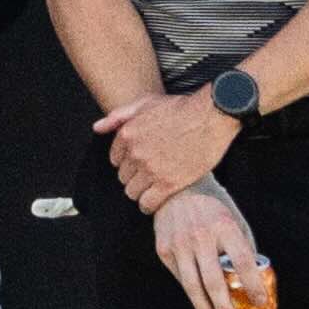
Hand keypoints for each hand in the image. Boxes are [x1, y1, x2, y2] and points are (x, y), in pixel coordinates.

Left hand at [95, 82, 238, 208]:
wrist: (211, 116)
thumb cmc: (181, 108)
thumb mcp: (146, 103)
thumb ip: (118, 116)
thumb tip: (97, 128)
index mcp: (127, 135)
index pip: (116, 160)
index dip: (128, 162)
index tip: (140, 162)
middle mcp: (135, 153)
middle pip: (124, 177)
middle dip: (135, 176)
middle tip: (151, 173)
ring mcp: (151, 170)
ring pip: (133, 192)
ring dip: (141, 191)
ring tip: (154, 187)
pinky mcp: (168, 184)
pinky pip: (148, 203)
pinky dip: (149, 205)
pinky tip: (155, 201)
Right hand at [148, 183, 265, 308]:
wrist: (175, 187)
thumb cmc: (212, 206)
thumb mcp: (234, 218)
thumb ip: (243, 246)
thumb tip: (254, 278)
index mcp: (225, 226)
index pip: (242, 262)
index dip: (253, 285)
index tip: (260, 302)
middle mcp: (201, 236)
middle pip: (215, 281)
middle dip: (226, 308)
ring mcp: (180, 244)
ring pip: (193, 286)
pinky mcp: (164, 250)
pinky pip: (181, 278)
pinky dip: (192, 295)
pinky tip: (202, 306)